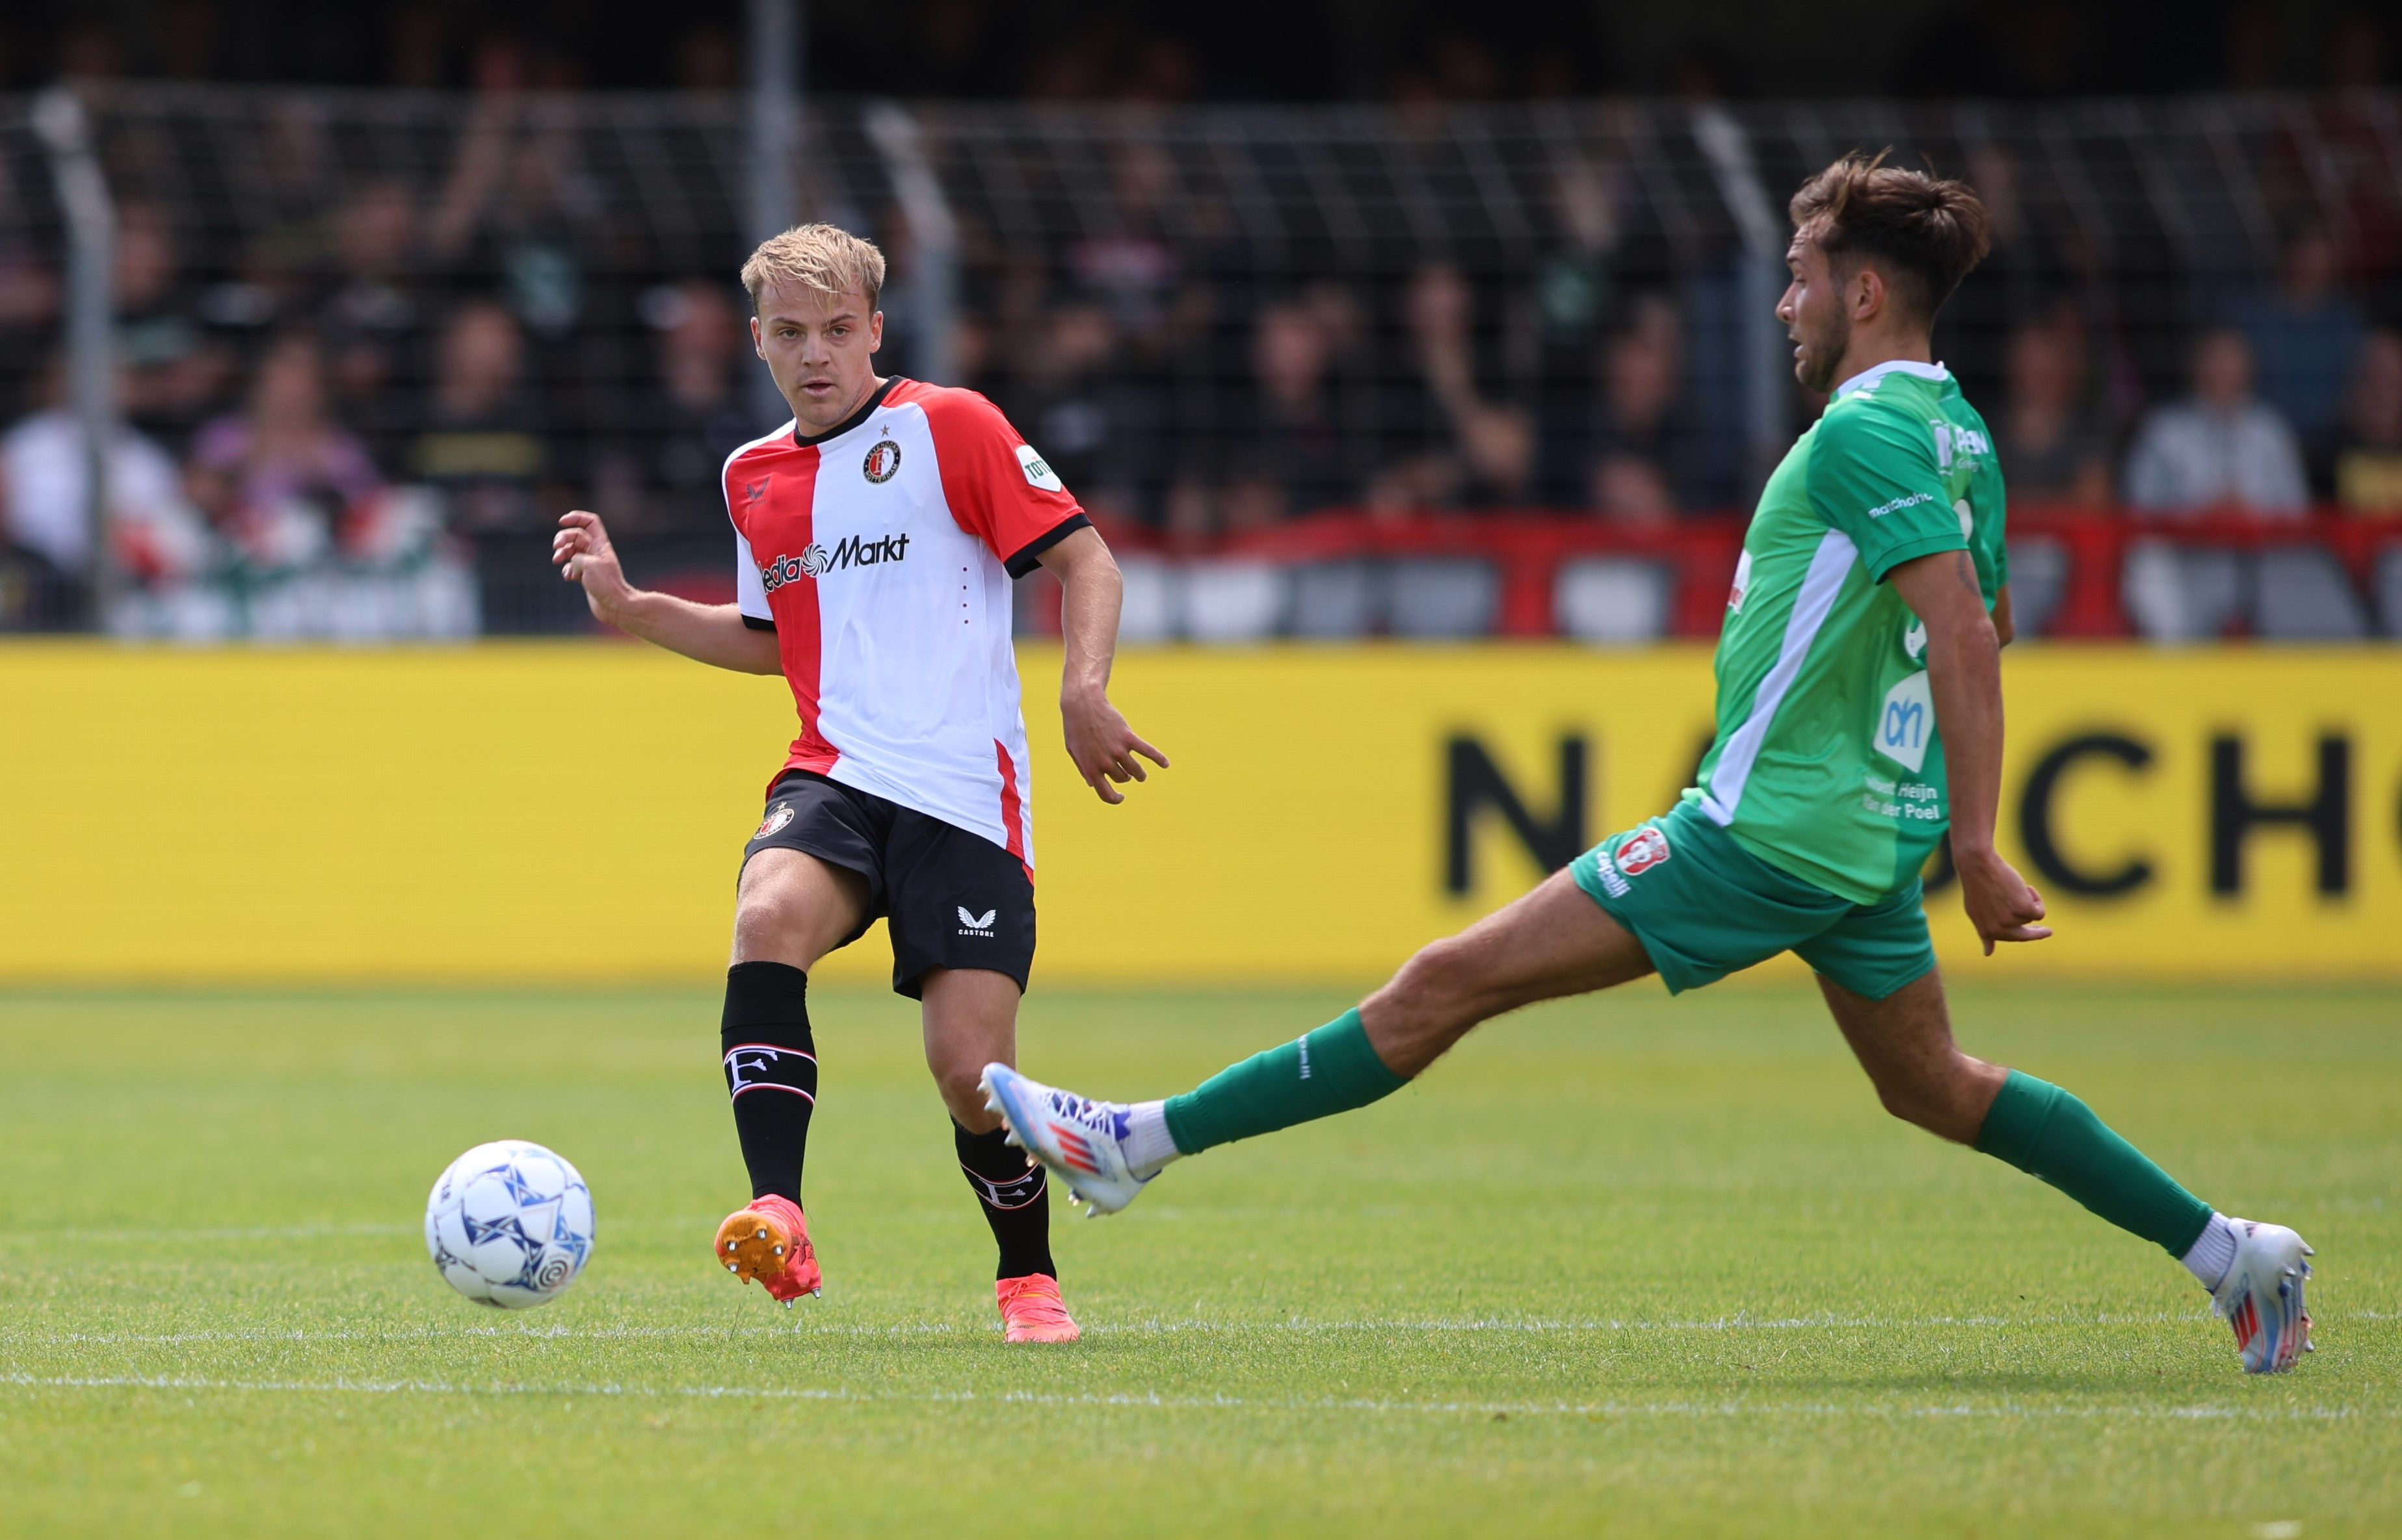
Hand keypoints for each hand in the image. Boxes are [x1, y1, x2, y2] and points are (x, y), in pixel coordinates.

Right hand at [553, 510, 630, 621]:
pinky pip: (571, 568)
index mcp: (600, 544)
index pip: (590, 522)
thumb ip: (576, 557)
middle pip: (575, 535)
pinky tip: (570, 578)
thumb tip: (571, 564)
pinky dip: (566, 570)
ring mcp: (590, 564)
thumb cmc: (606, 584)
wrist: (614, 606)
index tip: (562, 521)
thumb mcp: (589, 565)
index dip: (576, 517)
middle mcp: (595, 552)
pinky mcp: (585, 576)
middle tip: (556, 547)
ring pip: (571, 552)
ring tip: (557, 560)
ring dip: (561, 553)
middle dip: (562, 538)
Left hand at [1060, 686, 1166, 805]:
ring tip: (1141, 776)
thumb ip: (1083, 769)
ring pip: (1135, 770)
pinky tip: (1166, 764)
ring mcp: (1117, 750)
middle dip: (1125, 778)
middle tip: (1126, 775)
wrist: (1083, 705)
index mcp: (1090, 769)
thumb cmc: (1075, 728)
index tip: (1121, 797)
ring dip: (1140, 775)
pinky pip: (1147, 751)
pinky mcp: (1128, 737)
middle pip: (1122, 778)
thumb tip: (1092, 785)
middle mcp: (1105, 762)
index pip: (1106, 794)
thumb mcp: (1073, 751)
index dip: (1115, 799)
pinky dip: (1158, 758)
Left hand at [1955, 845, 2052, 955]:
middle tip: (2048, 931)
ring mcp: (2011, 921)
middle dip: (2038, 934)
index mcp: (1986, 931)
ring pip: (2030, 917)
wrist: (1979, 867)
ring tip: (2013, 888)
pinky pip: (2039, 911)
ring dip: (2027, 902)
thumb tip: (1987, 953)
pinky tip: (2027, 888)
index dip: (2023, 936)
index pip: (2010, 938)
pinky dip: (2036, 899)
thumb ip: (1985, 933)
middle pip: (2025, 935)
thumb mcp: (1976, 912)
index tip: (2033, 939)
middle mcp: (1998, 930)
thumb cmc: (1977, 886)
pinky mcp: (2024, 910)